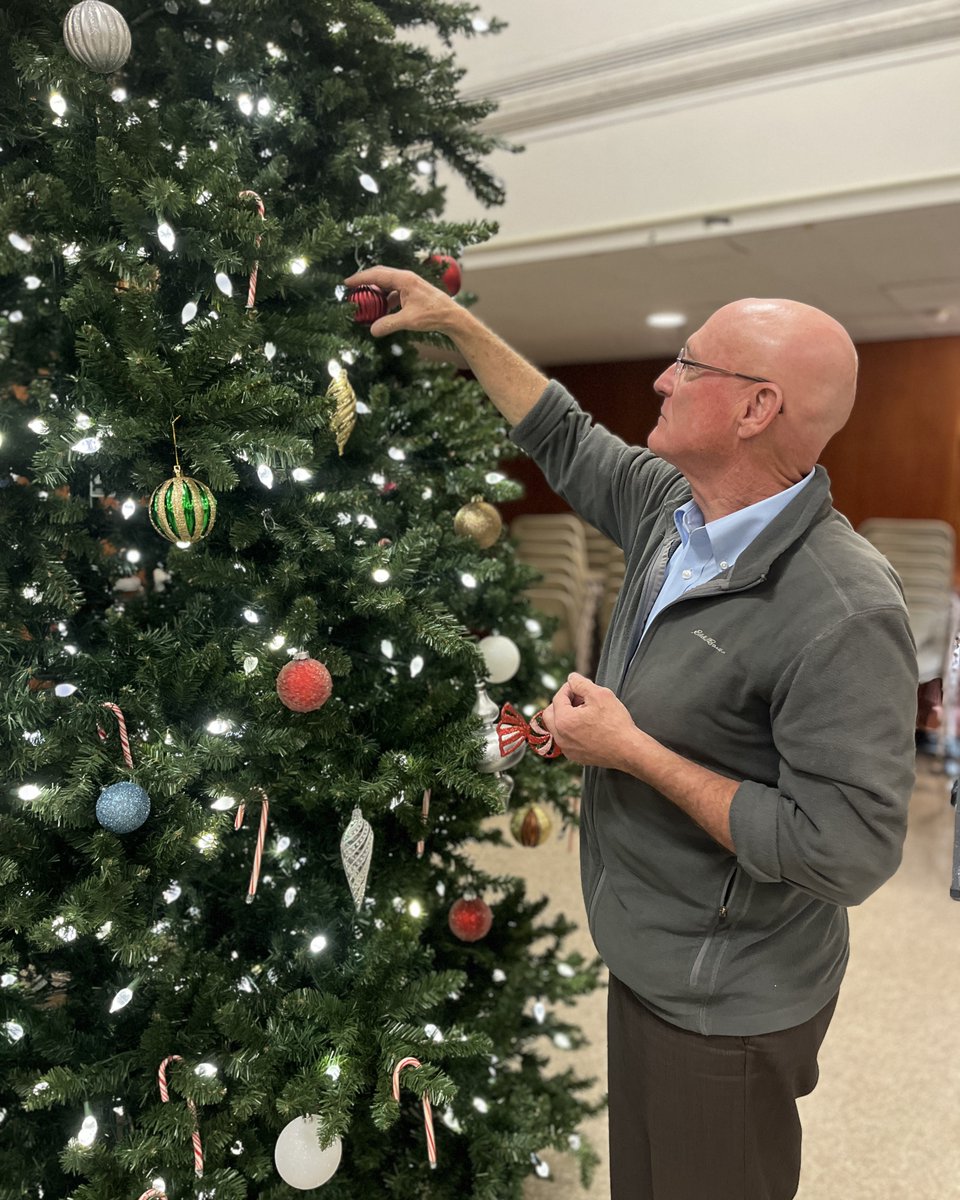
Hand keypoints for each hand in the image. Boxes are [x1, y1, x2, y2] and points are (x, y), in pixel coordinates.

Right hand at [343, 265, 459, 337]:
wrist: (452, 316)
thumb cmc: (433, 314)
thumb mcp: (408, 321)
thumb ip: (388, 324)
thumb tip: (372, 330)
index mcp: (403, 279)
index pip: (376, 275)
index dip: (360, 278)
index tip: (347, 282)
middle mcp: (406, 278)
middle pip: (380, 276)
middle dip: (365, 282)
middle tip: (352, 289)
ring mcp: (410, 284)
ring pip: (387, 284)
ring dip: (376, 292)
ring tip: (365, 301)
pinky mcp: (413, 292)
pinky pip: (394, 292)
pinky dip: (385, 299)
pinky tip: (382, 310)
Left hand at [539, 672, 641, 770]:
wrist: (629, 749)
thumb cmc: (616, 723)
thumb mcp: (600, 694)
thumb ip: (581, 683)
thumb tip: (571, 678)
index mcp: (564, 720)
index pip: (558, 697)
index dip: (569, 688)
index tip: (579, 686)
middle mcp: (561, 737)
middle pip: (551, 713)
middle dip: (562, 702)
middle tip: (579, 698)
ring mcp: (567, 749)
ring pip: (557, 727)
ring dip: (567, 716)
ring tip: (586, 712)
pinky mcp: (575, 757)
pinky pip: (566, 739)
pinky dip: (572, 730)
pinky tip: (588, 726)